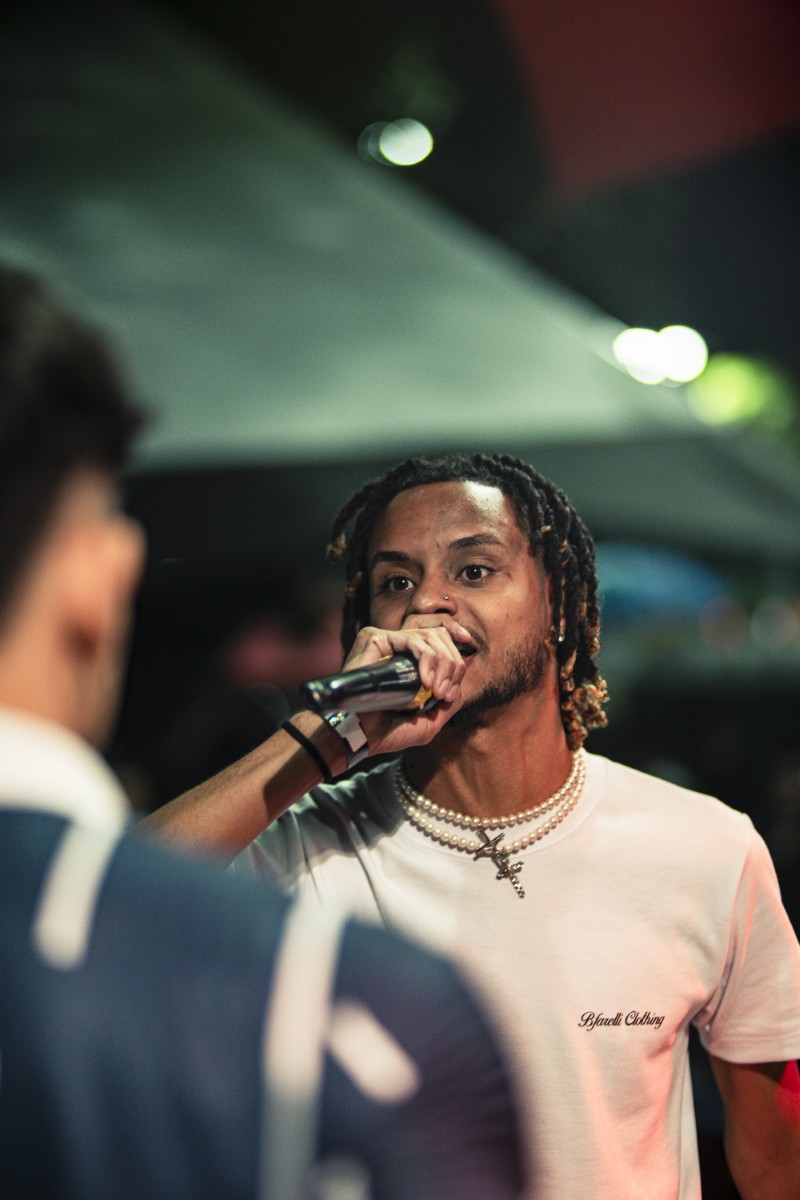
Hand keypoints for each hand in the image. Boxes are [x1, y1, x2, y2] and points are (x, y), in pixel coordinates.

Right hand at [340, 619, 474, 754]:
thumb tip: (461, 687)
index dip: (456, 657)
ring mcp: (386, 640)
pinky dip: (426, 659)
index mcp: (407, 660)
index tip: (457, 683)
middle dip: (453, 665)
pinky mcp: (376, 638)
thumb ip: (447, 705)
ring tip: (438, 691)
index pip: (440, 641)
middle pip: (439, 637)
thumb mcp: (427, 723)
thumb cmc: (387, 732)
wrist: (360, 736)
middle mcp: (397, 646)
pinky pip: (413, 641)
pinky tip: (426, 682)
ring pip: (430, 637)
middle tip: (447, 694)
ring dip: (443, 664)